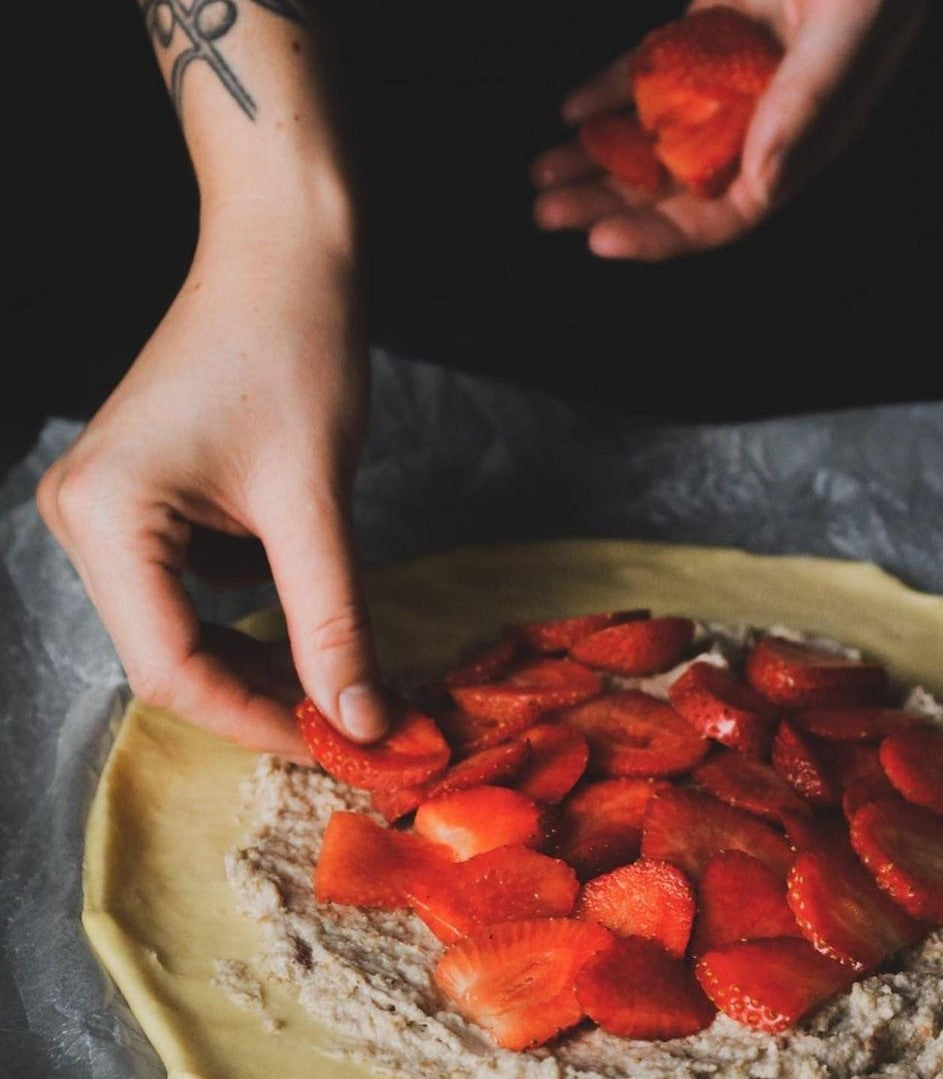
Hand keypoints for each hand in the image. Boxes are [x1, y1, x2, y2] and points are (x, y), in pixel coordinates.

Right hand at [36, 209, 387, 759]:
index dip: (256, 720)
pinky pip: (190, 583)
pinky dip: (250, 610)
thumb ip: (335, 621)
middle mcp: (81, 517)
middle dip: (260, 692)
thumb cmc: (296, 350)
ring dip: (258, 656)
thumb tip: (362, 720)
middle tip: (345, 720)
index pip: (169, 667)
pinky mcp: (144, 496)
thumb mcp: (317, 502)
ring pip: (181, 623)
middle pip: (169, 652)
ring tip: (334, 677)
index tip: (337, 745)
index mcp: (104, 517)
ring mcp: (108, 506)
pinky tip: (302, 608)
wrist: (286, 252)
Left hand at [532, 0, 927, 259]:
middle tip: (549, 211)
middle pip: (676, 183)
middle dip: (609, 201)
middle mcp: (763, 118)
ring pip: (655, 134)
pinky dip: (611, 91)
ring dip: (598, 156)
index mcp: (804, 136)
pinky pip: (654, 72)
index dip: (663, 235)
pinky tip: (573, 112)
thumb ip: (810, 102)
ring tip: (543, 171)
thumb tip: (764, 179)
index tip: (601, 239)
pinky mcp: (712, 30)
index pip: (726, 212)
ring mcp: (733, 76)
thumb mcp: (855, 23)